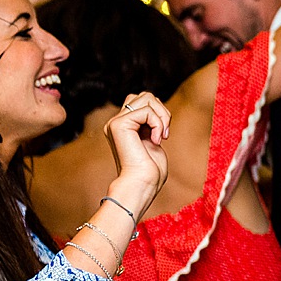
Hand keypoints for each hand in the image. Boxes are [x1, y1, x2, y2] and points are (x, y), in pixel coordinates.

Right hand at [105, 92, 169, 207]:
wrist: (142, 185)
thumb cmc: (151, 171)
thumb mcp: (153, 140)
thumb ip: (152, 122)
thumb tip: (157, 105)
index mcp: (124, 126)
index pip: (143, 101)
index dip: (159, 113)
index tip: (163, 135)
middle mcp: (116, 122)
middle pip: (145, 95)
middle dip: (162, 110)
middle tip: (164, 133)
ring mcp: (116, 122)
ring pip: (146, 97)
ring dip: (162, 116)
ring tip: (161, 136)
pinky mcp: (118, 124)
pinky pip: (147, 111)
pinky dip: (157, 124)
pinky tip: (156, 140)